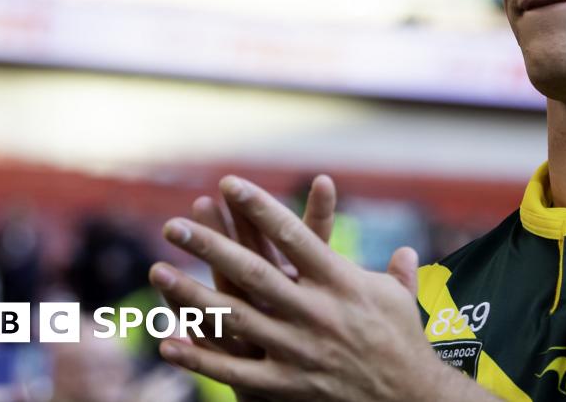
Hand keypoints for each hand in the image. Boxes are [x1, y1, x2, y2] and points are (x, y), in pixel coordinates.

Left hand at [149, 176, 472, 401]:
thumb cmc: (403, 346)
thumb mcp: (401, 302)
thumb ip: (397, 274)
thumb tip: (407, 252)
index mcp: (341, 281)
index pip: (293, 235)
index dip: (259, 208)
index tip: (229, 183)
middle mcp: (315, 310)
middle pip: (253, 271)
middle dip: (210, 245)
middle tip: (174, 224)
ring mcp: (297, 348)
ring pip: (234, 318)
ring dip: (191, 294)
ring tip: (158, 271)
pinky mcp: (286, 384)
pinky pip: (233, 371)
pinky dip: (199, 357)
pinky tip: (168, 343)